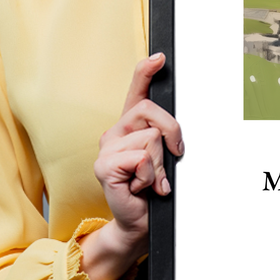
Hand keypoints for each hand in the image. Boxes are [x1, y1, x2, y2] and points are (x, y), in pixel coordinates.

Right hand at [79, 53, 183, 279]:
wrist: (139, 222)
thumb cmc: (153, 189)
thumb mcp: (164, 158)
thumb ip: (165, 138)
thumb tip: (175, 129)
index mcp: (130, 126)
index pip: (136, 91)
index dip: (146, 71)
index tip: (160, 57)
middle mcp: (115, 132)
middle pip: (151, 111)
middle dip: (172, 133)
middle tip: (173, 157)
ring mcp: (107, 148)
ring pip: (151, 138)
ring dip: (160, 165)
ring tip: (152, 180)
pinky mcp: (104, 166)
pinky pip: (141, 158)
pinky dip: (150, 176)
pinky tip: (141, 188)